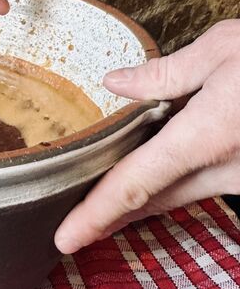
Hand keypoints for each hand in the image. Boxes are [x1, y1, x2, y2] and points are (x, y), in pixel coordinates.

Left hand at [55, 20, 239, 253]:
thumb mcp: (226, 48)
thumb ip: (166, 74)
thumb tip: (115, 83)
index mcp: (208, 135)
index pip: (136, 184)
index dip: (96, 216)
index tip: (65, 240)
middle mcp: (228, 168)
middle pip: (155, 199)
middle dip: (113, 213)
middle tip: (74, 224)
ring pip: (182, 194)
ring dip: (144, 198)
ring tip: (103, 202)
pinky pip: (208, 184)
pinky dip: (177, 181)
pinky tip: (159, 170)